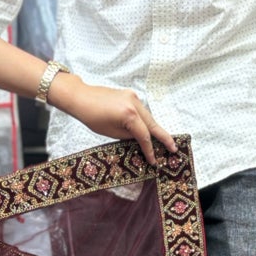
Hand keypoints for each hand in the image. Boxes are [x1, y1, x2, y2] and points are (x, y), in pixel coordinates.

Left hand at [52, 77, 176, 165]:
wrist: (81, 97)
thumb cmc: (92, 117)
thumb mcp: (112, 132)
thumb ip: (129, 137)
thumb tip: (141, 141)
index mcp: (129, 115)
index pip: (145, 136)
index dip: (150, 150)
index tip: (154, 161)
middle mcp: (135, 103)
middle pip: (153, 124)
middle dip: (164, 137)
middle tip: (174, 148)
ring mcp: (133, 97)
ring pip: (148, 116)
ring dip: (154, 129)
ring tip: (163, 142)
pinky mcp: (130, 95)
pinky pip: (142, 111)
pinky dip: (145, 120)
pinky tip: (148, 129)